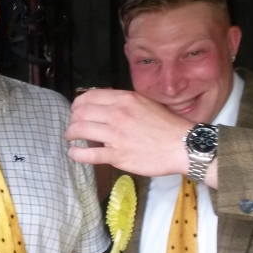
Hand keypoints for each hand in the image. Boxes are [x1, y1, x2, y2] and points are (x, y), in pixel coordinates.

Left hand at [65, 89, 190, 177]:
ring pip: (79, 130)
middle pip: (80, 113)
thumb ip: (124, 102)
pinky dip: (76, 153)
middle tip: (74, 126)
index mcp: (124, 99)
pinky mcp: (117, 155)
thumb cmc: (167, 126)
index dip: (77, 104)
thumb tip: (105, 104)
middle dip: (73, 120)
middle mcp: (117, 114)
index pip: (88, 97)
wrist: (182, 146)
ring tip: (71, 138)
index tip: (76, 111)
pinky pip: (88, 154)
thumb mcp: (145, 103)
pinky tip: (74, 152)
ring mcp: (115, 135)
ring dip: (70, 134)